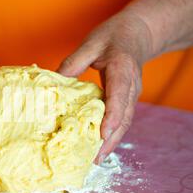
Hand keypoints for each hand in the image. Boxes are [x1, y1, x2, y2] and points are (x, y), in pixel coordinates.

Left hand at [58, 11, 151, 163]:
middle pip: (124, 116)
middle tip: (95, 158)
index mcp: (122, 68)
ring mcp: (133, 94)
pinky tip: (101, 146)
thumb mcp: (91, 43)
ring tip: (96, 159)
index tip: (103, 133)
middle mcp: (132, 85)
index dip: (112, 115)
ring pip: (125, 122)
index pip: (119, 94)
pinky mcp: (128, 99)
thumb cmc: (113, 36)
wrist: (138, 33)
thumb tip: (53, 82)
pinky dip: (113, 134)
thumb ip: (74, 61)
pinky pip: (123, 119)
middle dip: (111, 139)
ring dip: (112, 141)